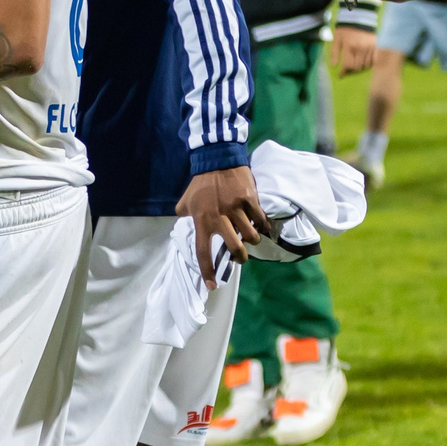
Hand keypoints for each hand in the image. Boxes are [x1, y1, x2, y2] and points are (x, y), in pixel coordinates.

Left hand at [176, 167, 266, 287]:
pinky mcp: (249, 199)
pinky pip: (260, 220)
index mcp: (201, 220)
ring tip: (251, 238)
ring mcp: (235, 208)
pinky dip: (263, 226)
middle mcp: (219, 217)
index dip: (207, 271)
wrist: (217, 159)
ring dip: (252, 240)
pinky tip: (262, 226)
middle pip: (234, 248)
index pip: (203, 251)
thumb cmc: (201, 183)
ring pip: (250, 235)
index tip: (212, 286)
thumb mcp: (185, 201)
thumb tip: (184, 226)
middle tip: (240, 259)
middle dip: (240, 258)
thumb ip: (184, 215)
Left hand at [332, 24, 376, 75]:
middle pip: (356, 67)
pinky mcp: (376, 46)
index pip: (347, 65)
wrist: (359, 17)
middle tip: (348, 69)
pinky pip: (374, 61)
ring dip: (360, 67)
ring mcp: (369, 47)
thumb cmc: (345, 29)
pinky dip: (369, 64)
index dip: (343, 72)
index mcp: (349, 46)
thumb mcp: (337, 38)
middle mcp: (360, 48)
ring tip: (355, 64)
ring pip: (365, 65)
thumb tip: (333, 66)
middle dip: (351, 70)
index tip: (341, 75)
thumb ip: (334, 52)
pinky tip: (364, 62)